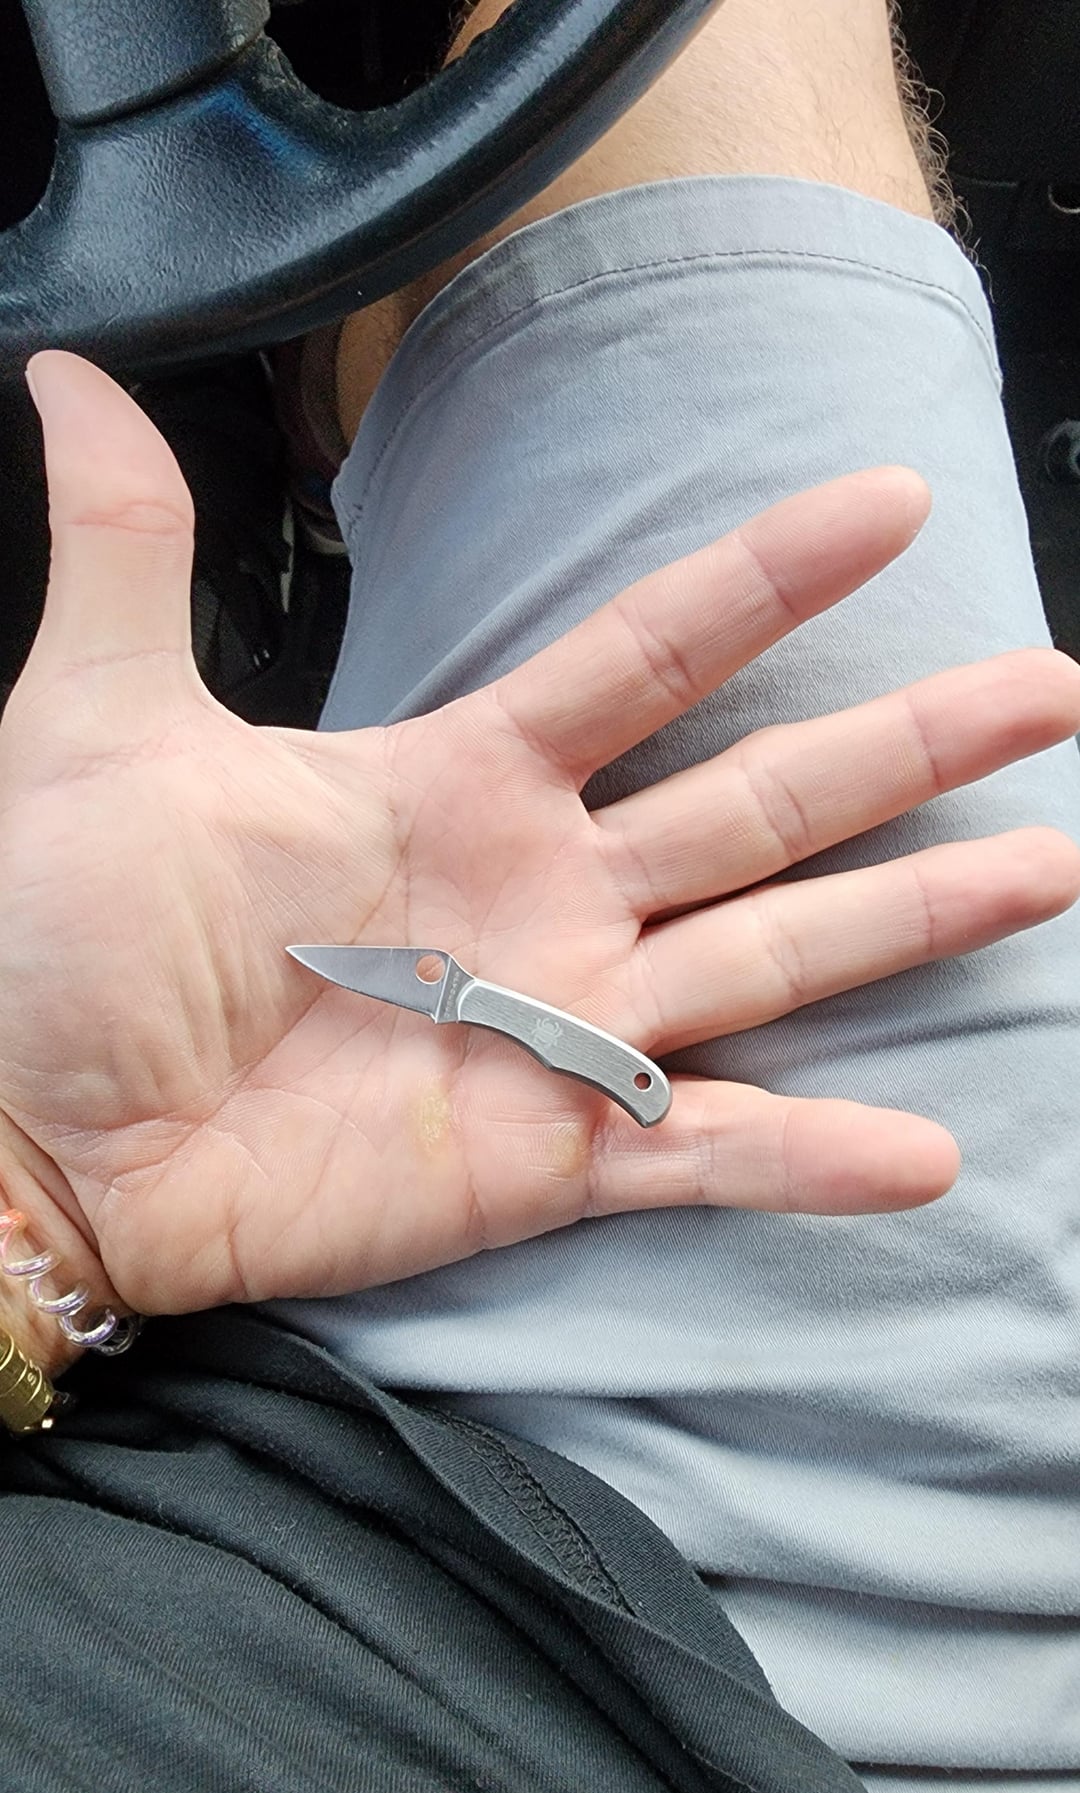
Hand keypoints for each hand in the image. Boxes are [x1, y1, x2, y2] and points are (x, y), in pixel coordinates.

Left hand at [1, 352, 1077, 1323]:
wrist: (14, 1125)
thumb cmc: (51, 923)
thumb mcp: (100, 717)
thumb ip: (133, 549)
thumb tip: (75, 374)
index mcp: (456, 781)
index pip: (644, 657)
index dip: (764, 581)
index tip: (888, 503)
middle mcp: (535, 899)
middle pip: (756, 803)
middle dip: (905, 746)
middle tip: (1050, 691)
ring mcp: (550, 1030)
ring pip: (766, 961)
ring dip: (909, 919)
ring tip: (1044, 867)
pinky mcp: (535, 1160)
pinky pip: (693, 1159)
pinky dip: (802, 1163)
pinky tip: (924, 1159)